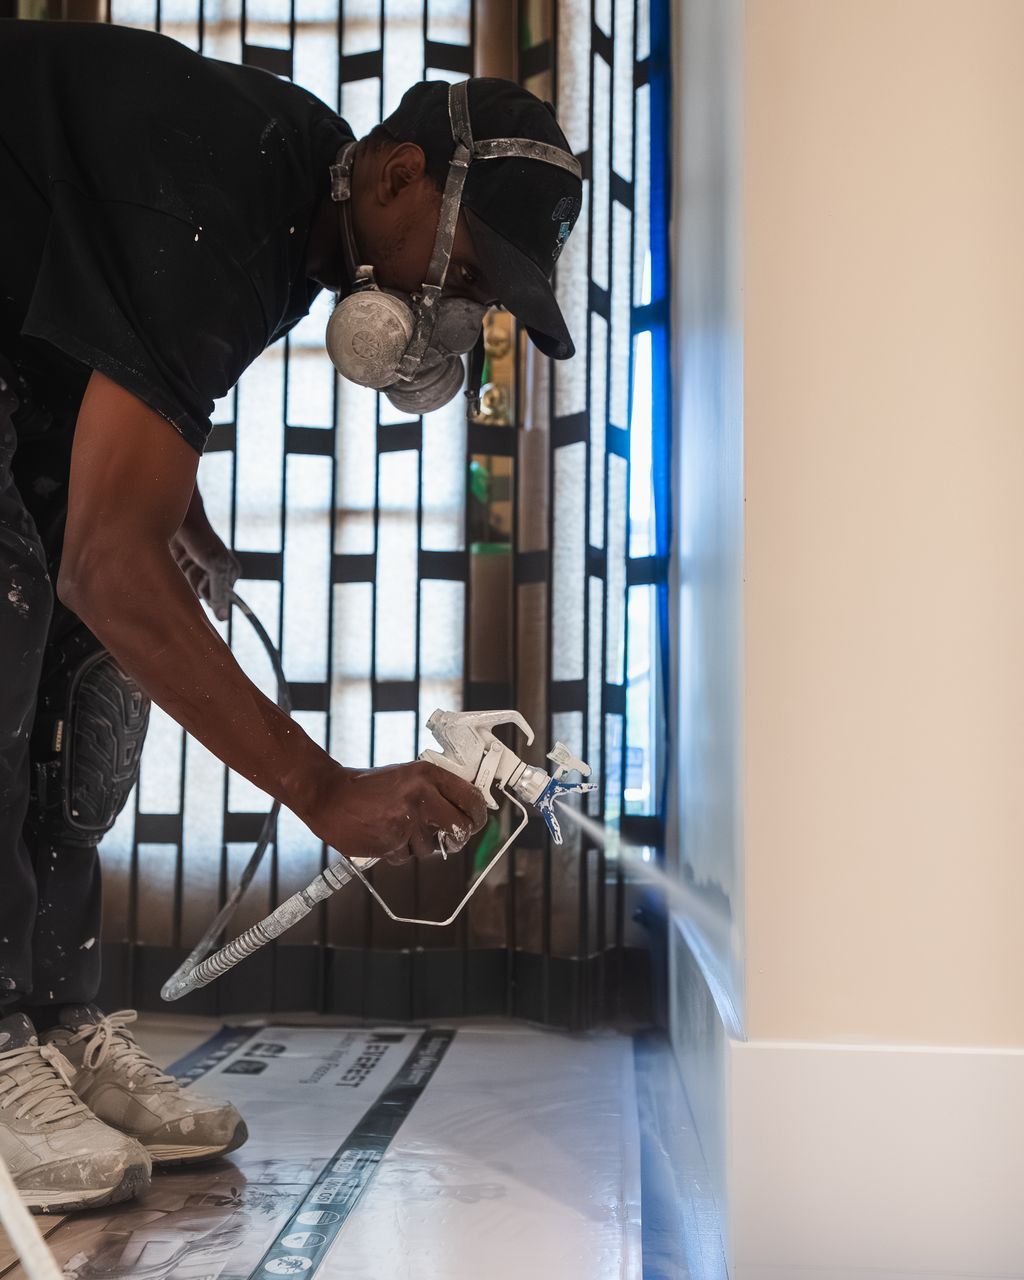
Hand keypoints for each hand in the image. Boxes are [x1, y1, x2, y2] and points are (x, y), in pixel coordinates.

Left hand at [170, 526, 240, 621]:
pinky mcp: (185, 570)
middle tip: (198, 562)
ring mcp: (200, 573)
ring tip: (189, 558)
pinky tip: (181, 558)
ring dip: (187, 576)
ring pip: (191, 592)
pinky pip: (181, 585)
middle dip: (198, 583)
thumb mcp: (215, 568)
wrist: (180, 522)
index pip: (220, 600)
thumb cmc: (201, 541)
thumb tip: (224, 620)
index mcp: (231, 574)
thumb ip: (220, 595)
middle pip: (205, 598)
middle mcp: (217, 576)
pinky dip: (179, 573)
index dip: (211, 591)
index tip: (208, 572)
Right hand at [303, 761, 487, 865]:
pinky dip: (399, 851)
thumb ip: (433, 789)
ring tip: (400, 826)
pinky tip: (386, 835)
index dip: (479, 813)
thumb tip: (462, 806)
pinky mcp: (392, 843)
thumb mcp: (406, 775)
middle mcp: (422, 798)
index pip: (471, 798)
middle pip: (461, 829)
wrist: (329, 796)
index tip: (476, 819)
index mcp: (428, 776)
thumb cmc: (367, 786)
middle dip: (457, 837)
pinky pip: (408, 857)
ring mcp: (408, 822)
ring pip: (432, 848)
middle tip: (450, 837)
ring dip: (420, 844)